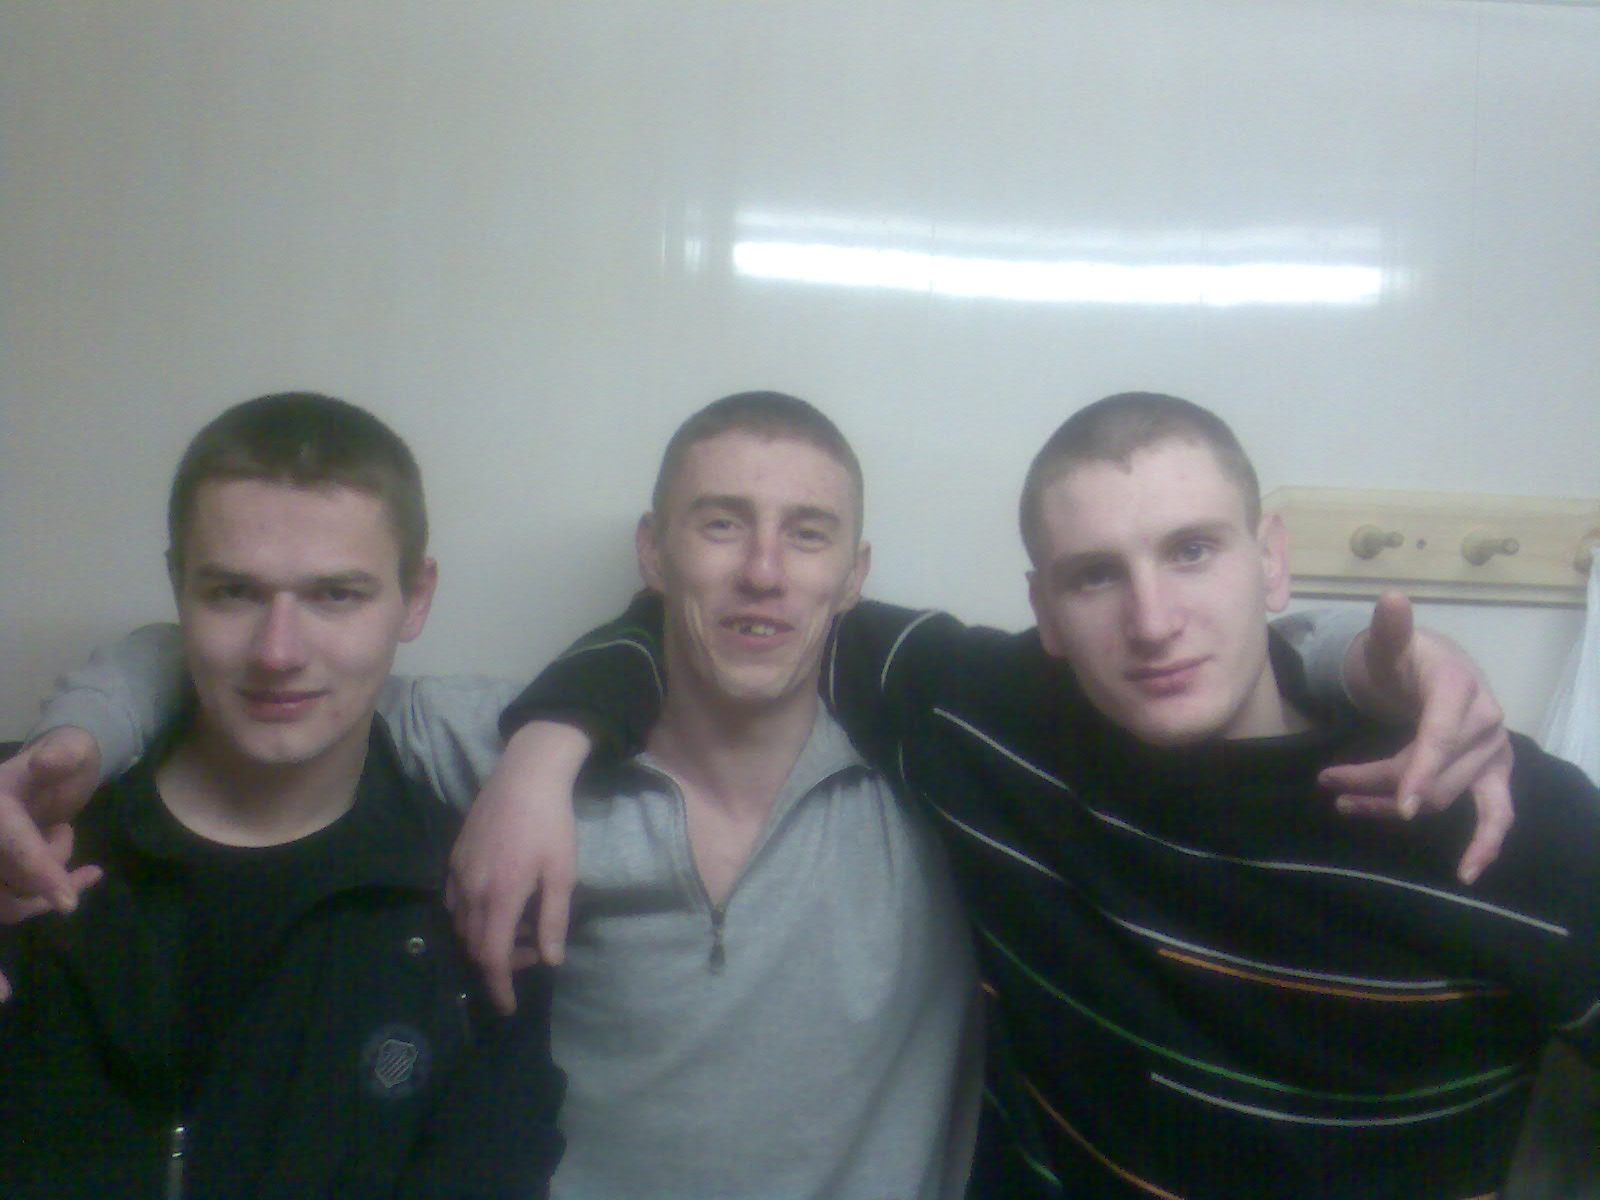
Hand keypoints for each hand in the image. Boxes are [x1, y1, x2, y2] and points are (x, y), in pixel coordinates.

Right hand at [0, 727, 103, 914]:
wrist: (46, 770)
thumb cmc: (63, 757)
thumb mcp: (71, 747)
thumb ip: (63, 753)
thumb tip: (44, 762)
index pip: (14, 843)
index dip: (39, 870)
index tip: (66, 903)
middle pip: (13, 880)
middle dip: (49, 866)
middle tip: (62, 829)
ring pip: (12, 902)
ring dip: (48, 883)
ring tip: (60, 835)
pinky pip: (15, 907)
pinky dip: (46, 899)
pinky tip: (87, 875)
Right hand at [445, 721, 588, 1013]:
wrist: (525, 775)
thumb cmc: (551, 823)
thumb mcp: (562, 872)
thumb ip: (553, 919)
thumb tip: (550, 960)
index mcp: (500, 896)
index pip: (492, 957)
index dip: (499, 986)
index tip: (508, 1007)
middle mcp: (471, 889)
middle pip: (474, 945)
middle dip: (499, 963)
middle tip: (529, 954)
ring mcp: (458, 873)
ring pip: (461, 926)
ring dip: (485, 940)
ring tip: (518, 930)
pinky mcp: (453, 859)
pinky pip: (453, 903)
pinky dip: (471, 919)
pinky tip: (495, 908)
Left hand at [1320, 593, 1513, 883]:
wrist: (1435, 670)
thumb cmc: (1407, 658)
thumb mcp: (1391, 641)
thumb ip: (1390, 627)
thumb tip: (1391, 600)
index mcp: (1460, 690)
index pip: (1441, 737)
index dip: (1420, 770)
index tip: (1397, 802)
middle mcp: (1485, 724)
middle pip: (1431, 772)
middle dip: (1377, 783)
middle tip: (1329, 782)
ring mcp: (1492, 754)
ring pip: (1443, 796)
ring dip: (1392, 806)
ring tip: (1345, 804)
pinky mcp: (1492, 776)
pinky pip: (1497, 815)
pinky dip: (1486, 844)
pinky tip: (1467, 872)